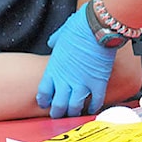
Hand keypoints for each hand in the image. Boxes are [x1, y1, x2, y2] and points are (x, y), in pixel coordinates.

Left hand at [36, 3, 115, 117]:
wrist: (97, 26)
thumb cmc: (79, 26)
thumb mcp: (61, 33)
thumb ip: (55, 40)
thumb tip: (52, 42)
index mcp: (54, 67)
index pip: (44, 92)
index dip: (44, 101)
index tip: (46, 104)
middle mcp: (66, 79)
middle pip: (58, 105)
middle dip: (57, 112)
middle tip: (59, 115)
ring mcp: (82, 82)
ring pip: (74, 107)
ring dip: (74, 112)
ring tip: (74, 114)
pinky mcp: (98, 82)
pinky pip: (95, 101)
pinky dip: (93, 107)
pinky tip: (93, 108)